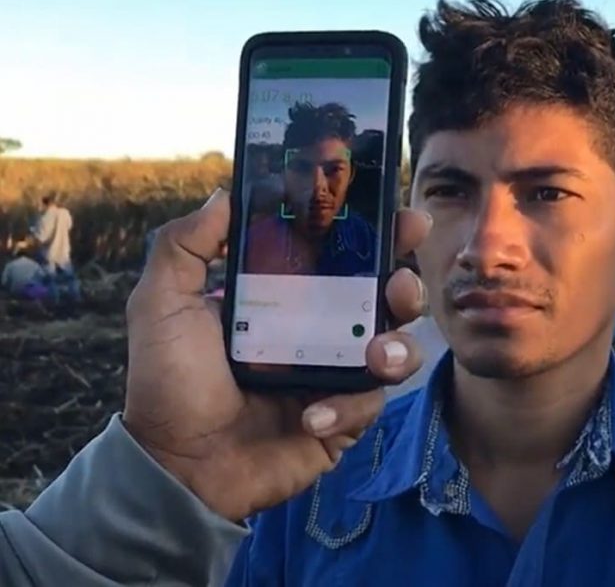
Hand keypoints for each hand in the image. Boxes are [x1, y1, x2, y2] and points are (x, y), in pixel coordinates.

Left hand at [123, 189, 430, 521]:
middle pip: (385, 299)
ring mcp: (337, 376)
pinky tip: (311, 415)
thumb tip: (225, 194)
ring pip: (397, 349)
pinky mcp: (345, 420)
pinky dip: (347, 407)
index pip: (344, 257)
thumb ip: (185, 244)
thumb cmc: (170, 381)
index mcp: (289, 298)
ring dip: (398, 347)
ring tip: (377, 356)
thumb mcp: (163, 303)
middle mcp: (321, 331)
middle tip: (400, 285)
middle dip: (406, 285)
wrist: (177, 465)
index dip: (379, 236)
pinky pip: (370, 404)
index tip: (402, 219)